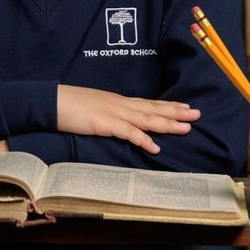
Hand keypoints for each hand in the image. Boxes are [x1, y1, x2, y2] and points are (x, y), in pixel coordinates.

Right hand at [57, 85, 198, 154]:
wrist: (52, 101)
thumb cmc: (70, 106)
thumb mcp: (96, 108)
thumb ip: (110, 114)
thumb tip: (120, 122)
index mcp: (119, 101)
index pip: (149, 102)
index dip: (168, 105)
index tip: (185, 106)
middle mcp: (121, 105)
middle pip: (153, 108)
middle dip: (176, 112)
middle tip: (197, 114)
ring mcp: (114, 113)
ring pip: (147, 118)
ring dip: (167, 124)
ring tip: (186, 128)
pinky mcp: (105, 124)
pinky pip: (128, 133)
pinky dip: (143, 139)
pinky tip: (155, 147)